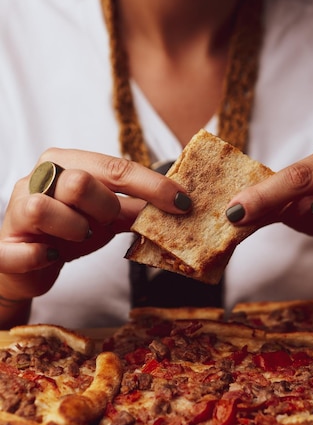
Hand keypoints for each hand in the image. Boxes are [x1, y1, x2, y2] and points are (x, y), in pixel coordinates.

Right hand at [0, 148, 190, 301]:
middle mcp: (40, 176)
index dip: (151, 186)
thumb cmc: (68, 231)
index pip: (115, 167)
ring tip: (78, 237)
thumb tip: (177, 205)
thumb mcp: (106, 217)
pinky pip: (26, 249)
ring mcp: (18, 207)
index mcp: (67, 162)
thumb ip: (134, 208)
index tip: (183, 203)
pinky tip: (51, 255)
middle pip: (80, 182)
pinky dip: (43, 255)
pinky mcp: (5, 242)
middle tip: (105, 223)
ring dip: (73, 229)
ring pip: (47, 208)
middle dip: (104, 209)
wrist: (26, 262)